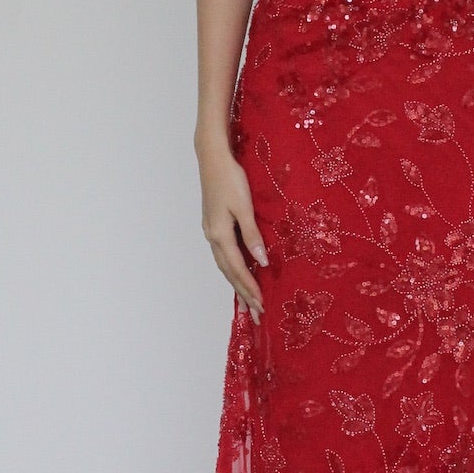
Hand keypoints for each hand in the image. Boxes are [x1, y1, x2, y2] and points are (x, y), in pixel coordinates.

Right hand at [198, 144, 266, 319]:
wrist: (212, 158)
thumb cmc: (230, 178)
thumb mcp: (244, 206)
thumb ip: (252, 234)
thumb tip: (261, 260)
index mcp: (220, 234)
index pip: (237, 268)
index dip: (250, 287)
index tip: (261, 304)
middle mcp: (212, 237)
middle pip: (229, 272)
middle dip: (243, 293)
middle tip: (255, 314)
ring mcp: (211, 231)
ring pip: (225, 265)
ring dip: (236, 284)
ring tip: (246, 303)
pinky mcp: (214, 225)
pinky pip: (224, 255)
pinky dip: (232, 269)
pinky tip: (237, 274)